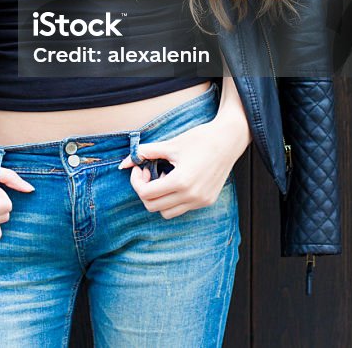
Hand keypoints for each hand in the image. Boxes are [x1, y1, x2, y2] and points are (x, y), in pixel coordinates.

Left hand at [117, 115, 249, 218]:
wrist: (228, 140)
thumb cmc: (199, 139)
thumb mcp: (169, 144)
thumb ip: (144, 153)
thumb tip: (123, 163)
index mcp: (181, 182)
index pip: (146, 194)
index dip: (136, 181)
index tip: (139, 168)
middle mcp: (192, 196)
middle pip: (153, 207)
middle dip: (144, 190)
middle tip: (147, 172)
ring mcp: (200, 201)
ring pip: (167, 213)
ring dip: (158, 198)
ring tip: (162, 178)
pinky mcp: (207, 201)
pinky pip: (181, 209)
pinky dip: (172, 200)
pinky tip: (174, 181)